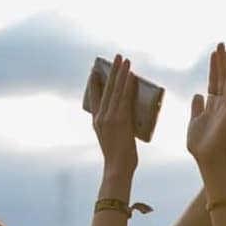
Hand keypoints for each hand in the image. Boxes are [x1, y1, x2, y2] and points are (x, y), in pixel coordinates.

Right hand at [90, 54, 138, 176]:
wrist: (118, 168)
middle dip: (111, 71)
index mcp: (96, 121)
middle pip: (105, 88)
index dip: (95, 82)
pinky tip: (131, 75)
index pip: (94, 97)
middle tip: (116, 57)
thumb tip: (130, 115)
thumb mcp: (114, 138)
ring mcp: (109, 117)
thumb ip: (118, 126)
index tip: (95, 70)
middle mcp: (100, 117)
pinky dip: (127, 85)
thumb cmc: (119, 158)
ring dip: (120, 73)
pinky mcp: (120, 119)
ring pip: (115, 90)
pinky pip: (124, 98)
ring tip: (125, 60)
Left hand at [188, 44, 225, 179]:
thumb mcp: (194, 123)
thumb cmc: (202, 147)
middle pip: (224, 78)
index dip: (214, 67)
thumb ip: (197, 108)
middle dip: (222, 61)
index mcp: (213, 107)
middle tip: (221, 44)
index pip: (215, 82)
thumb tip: (198, 94)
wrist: (208, 162)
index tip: (213, 53)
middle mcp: (223, 105)